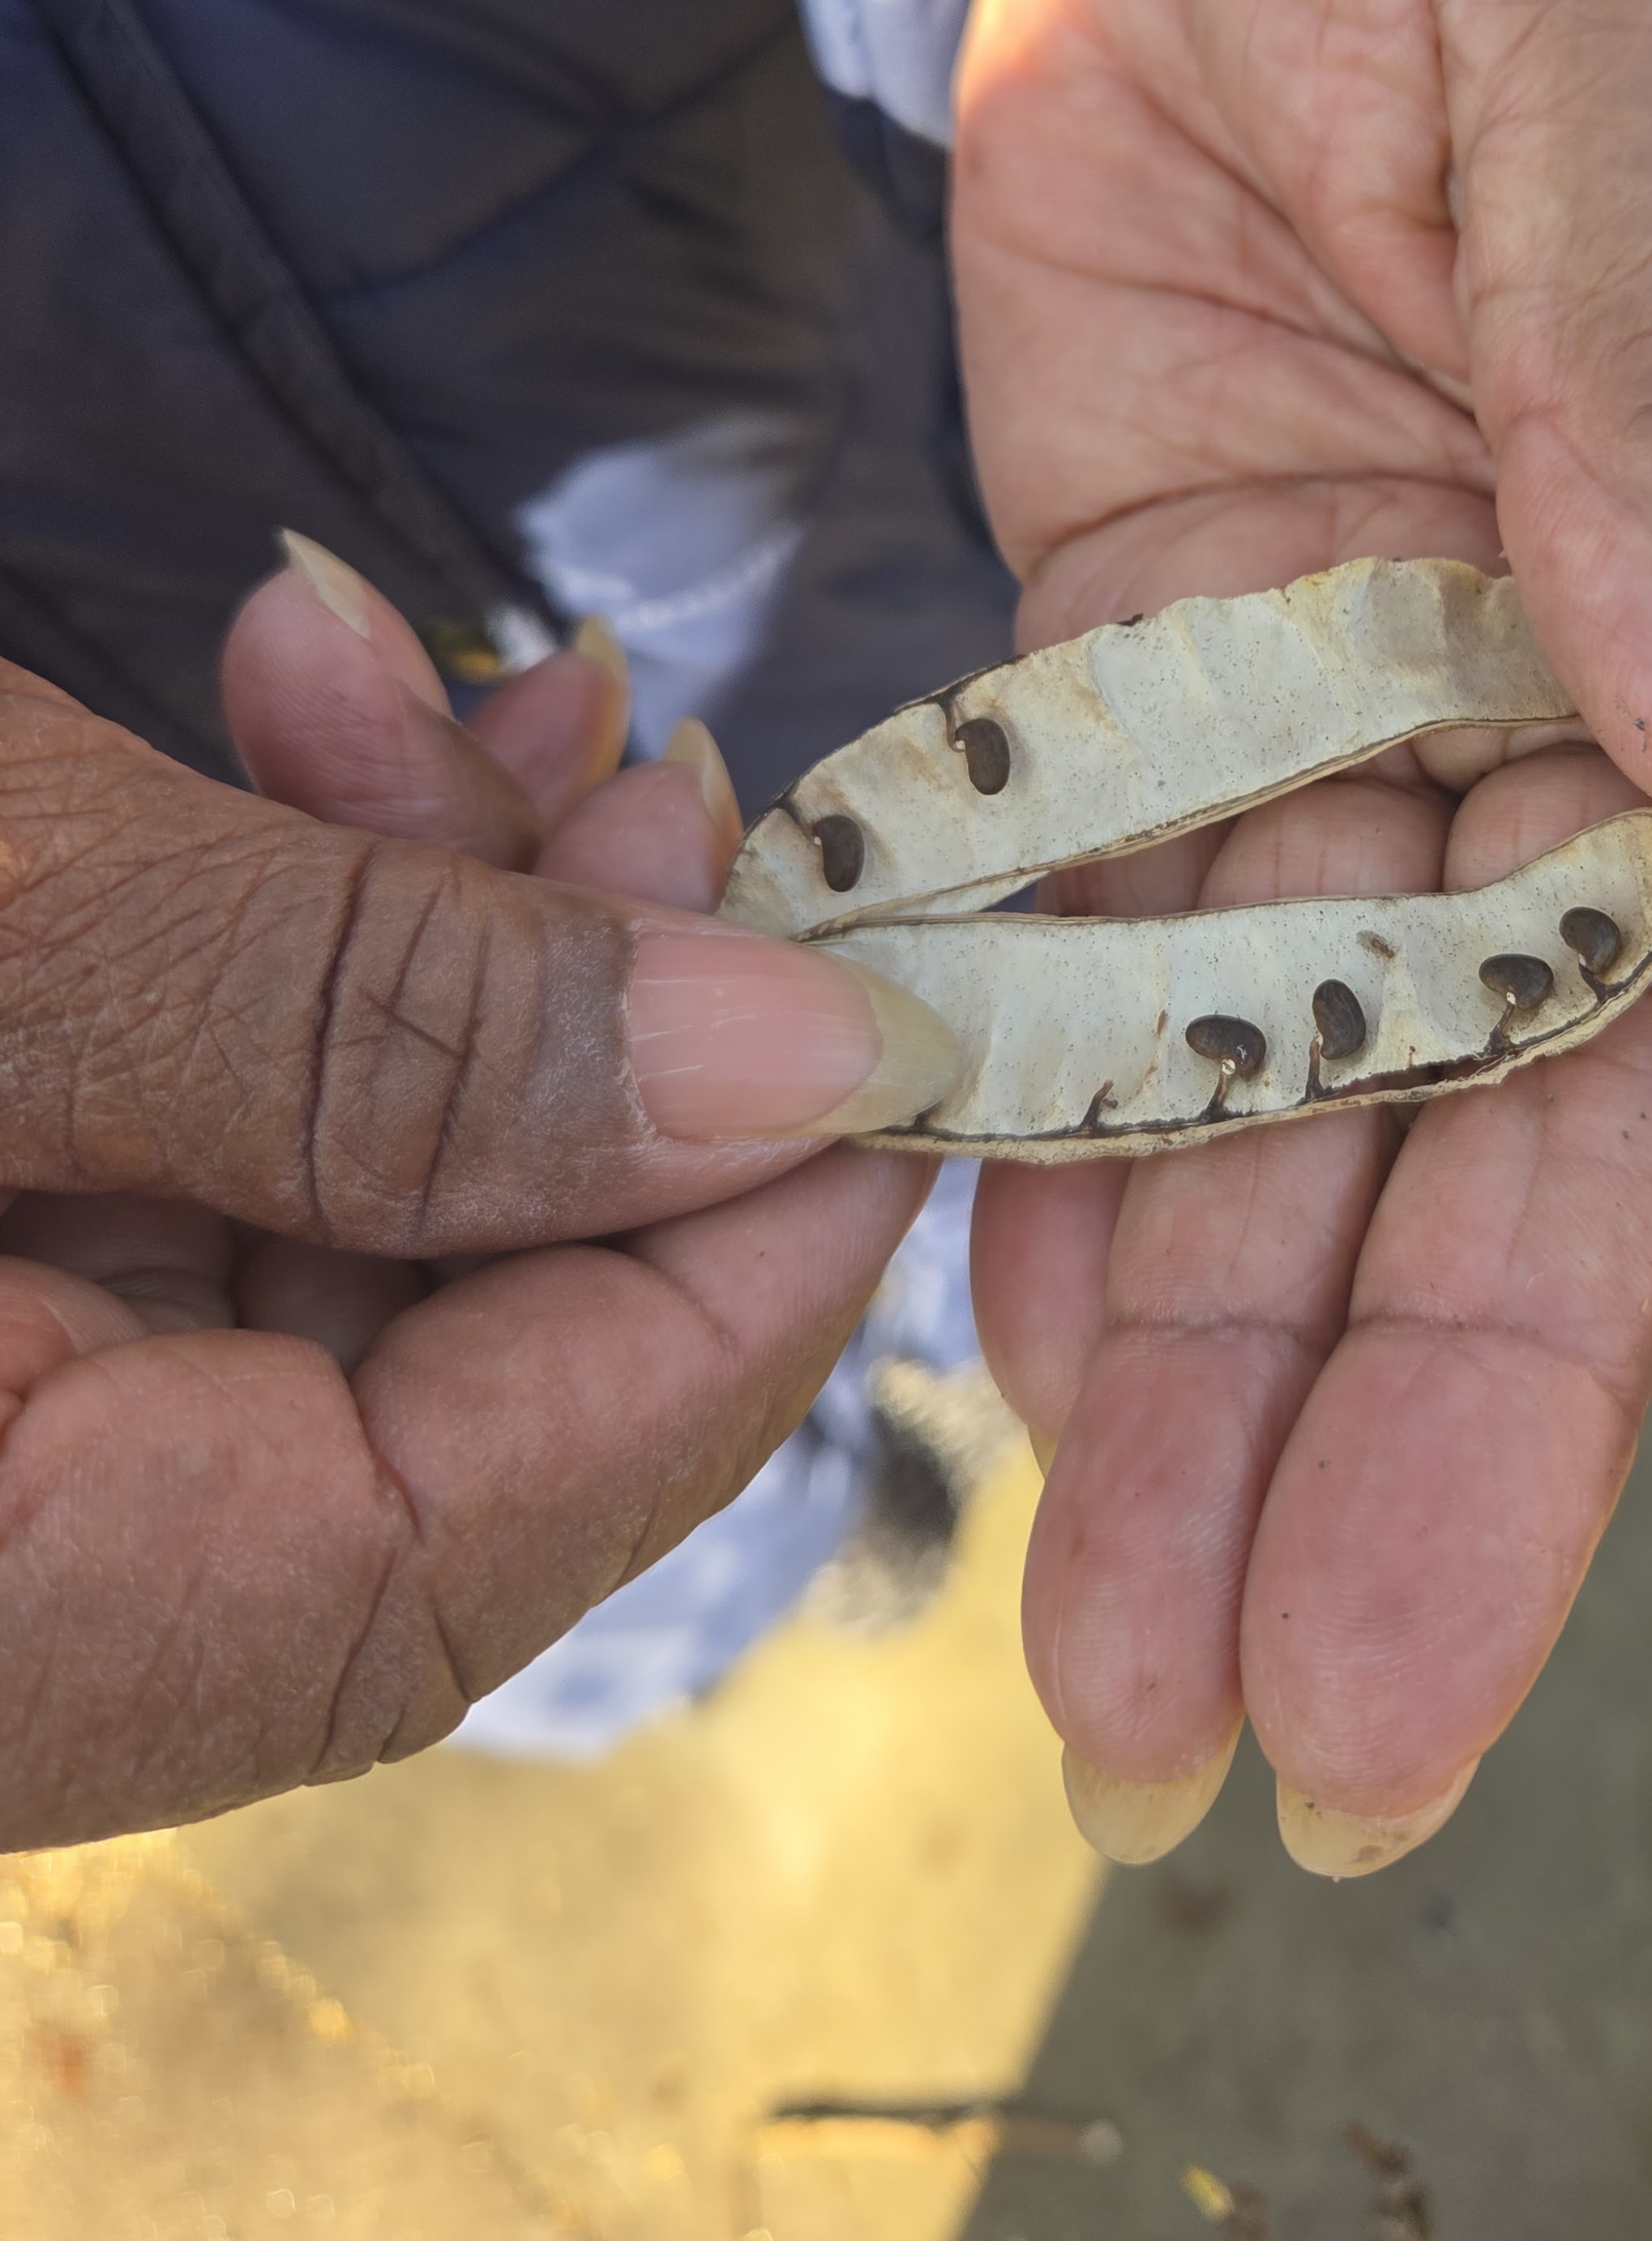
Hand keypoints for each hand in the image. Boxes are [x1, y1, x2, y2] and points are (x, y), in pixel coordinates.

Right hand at [0, 542, 957, 1849]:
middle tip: (683, 791)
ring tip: (508, 701)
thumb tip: (793, 1063)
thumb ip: (380, 1031)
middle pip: (418, 1374)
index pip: (466, 1539)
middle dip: (592, 1038)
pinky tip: (308, 719)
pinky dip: (260, 952)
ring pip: (302, 1229)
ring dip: (422, 934)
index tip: (899, 1030)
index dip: (728, 1280)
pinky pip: (164, 1156)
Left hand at [951, 0, 1651, 1869]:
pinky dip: (1068, 1162)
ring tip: (1134, 1694)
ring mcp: (1395, 683)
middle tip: (1333, 1745)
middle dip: (1475, 1432)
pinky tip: (1022, 1400)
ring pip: (1330, 1094)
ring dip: (1236, 1384)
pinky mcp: (1164, 653)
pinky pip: (1117, 953)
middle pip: (1581, 1111)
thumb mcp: (1645, 19)